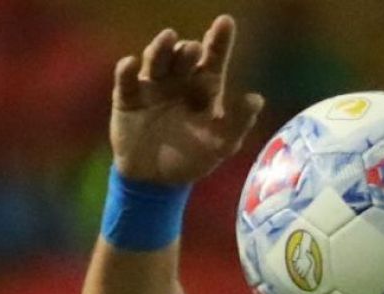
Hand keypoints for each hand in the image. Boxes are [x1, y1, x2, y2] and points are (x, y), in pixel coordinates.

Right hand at [110, 15, 264, 184]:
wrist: (156, 181)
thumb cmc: (192, 159)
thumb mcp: (220, 144)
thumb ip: (238, 122)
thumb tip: (257, 99)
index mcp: (203, 89)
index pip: (212, 61)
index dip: (219, 41)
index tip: (225, 22)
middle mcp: (179, 81)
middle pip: (183, 58)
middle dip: (189, 50)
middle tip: (194, 48)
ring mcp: (152, 87)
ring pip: (156, 61)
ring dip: (161, 49)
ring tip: (169, 38)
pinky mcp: (127, 98)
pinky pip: (126, 81)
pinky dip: (127, 71)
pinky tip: (130, 64)